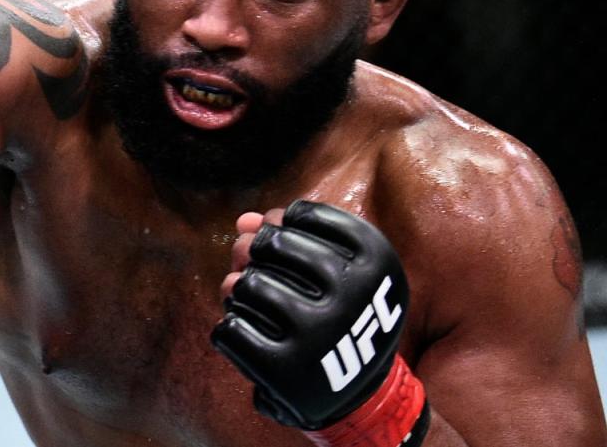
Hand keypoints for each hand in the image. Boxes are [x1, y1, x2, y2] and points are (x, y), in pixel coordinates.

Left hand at [212, 200, 428, 445]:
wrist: (359, 392)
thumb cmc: (340, 312)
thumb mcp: (338, 267)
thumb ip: (290, 232)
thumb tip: (242, 221)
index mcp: (377, 260)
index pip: (303, 215)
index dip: (284, 222)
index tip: (288, 238)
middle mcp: (353, 295)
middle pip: (272, 243)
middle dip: (257, 249)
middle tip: (259, 262)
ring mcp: (320, 333)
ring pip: (246, 284)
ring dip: (239, 289)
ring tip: (252, 298)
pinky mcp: (288, 371)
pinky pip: (230, 329)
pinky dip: (230, 329)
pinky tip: (247, 332)